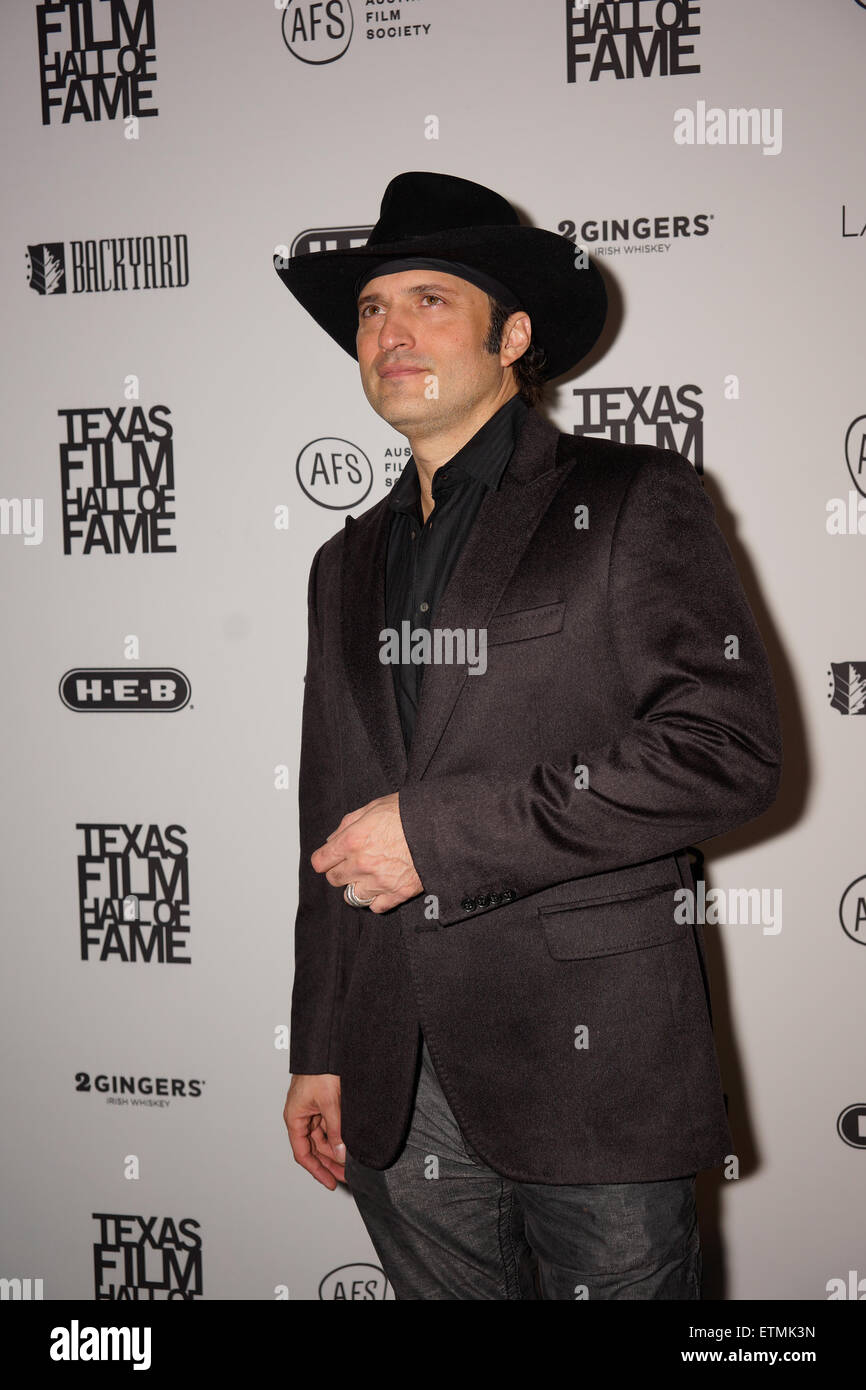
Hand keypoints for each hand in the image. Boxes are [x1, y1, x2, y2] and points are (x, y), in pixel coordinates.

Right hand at [284, 1073, 345, 1188]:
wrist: (324, 1045)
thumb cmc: (318, 1069)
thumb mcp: (329, 1102)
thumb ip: (336, 1129)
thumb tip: (341, 1153)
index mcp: (295, 1118)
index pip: (303, 1153)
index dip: (317, 1170)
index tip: (330, 1182)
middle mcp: (301, 1116)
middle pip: (314, 1147)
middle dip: (330, 1163)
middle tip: (347, 1176)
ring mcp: (312, 1110)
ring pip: (323, 1137)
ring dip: (336, 1149)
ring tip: (351, 1162)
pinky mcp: (322, 1103)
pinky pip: (329, 1125)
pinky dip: (339, 1135)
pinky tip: (349, 1142)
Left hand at [311, 792, 422, 913]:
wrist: (440, 825)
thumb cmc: (408, 812)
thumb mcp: (373, 807)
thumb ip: (348, 824)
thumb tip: (332, 840)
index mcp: (352, 841)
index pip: (321, 862)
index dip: (324, 859)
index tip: (330, 858)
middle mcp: (361, 864)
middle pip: (334, 879)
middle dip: (340, 871)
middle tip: (354, 862)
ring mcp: (379, 881)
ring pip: (352, 897)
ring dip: (357, 887)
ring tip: (368, 876)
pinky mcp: (398, 893)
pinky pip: (375, 907)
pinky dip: (376, 899)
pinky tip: (383, 886)